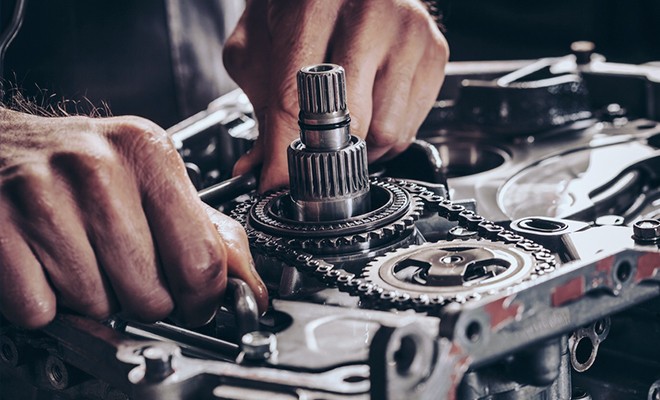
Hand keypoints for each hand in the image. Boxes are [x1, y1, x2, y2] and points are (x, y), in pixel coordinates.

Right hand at [0, 110, 266, 328]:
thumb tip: (250, 285)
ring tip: (83, 258)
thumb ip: (207, 230)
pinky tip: (47, 265)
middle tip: (126, 271)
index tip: (194, 304)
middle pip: (150, 294)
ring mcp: (43, 194)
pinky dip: (45, 302)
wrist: (2, 144)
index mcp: (149, 154)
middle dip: (143, 300)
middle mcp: (99, 168)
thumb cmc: (81, 167)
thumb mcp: (152, 179)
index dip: (202, 299)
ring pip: (96, 305)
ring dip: (92, 299)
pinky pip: (40, 308)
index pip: (202, 260)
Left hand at [224, 0, 448, 190]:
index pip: (298, 95)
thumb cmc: (297, 8)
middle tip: (312, 151)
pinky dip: (385, 137)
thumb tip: (262, 171)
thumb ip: (260, 109)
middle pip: (350, 119)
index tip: (278, 182)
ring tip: (341, 127)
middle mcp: (372, 11)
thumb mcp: (259, 49)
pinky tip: (369, 112)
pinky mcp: (434, 53)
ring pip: (386, 131)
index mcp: (315, 2)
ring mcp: (410, 32)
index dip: (286, 149)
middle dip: (325, 150)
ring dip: (360, 147)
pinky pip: (410, 127)